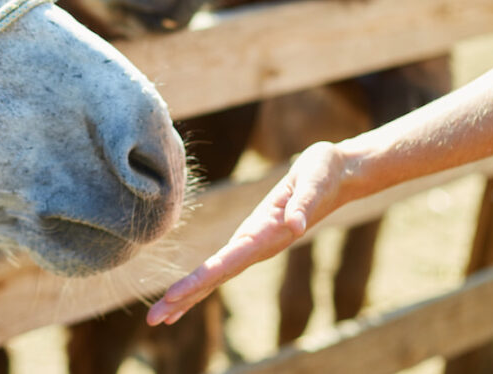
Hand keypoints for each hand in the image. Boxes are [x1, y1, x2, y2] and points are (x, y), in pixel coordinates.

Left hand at [146, 141, 353, 325]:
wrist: (338, 175)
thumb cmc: (324, 174)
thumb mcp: (315, 182)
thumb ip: (304, 204)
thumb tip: (294, 225)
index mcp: (266, 235)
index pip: (225, 263)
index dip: (198, 281)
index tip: (172, 296)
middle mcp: (258, 246)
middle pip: (215, 277)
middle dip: (184, 298)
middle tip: (153, 319)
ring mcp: (256, 245)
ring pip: (217, 275)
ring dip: (189, 295)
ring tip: (161, 315)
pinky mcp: (254, 237)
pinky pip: (223, 264)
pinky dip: (202, 281)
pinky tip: (188, 293)